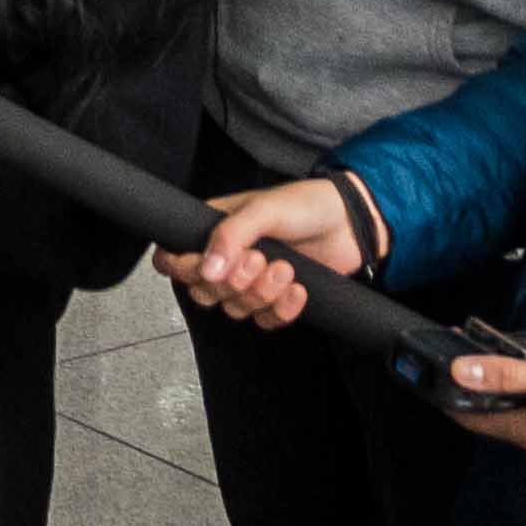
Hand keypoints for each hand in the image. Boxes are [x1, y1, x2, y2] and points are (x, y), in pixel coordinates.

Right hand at [163, 174, 365, 328]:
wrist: (352, 223)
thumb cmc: (305, 205)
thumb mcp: (263, 209)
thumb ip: (229, 236)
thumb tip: (206, 268)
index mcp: (212, 230)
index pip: (173, 260)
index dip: (183, 270)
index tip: (206, 268)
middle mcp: (227, 257)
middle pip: (204, 291)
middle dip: (234, 282)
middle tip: (259, 260)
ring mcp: (251, 281)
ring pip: (234, 308)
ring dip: (261, 293)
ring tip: (286, 269)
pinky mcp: (275, 299)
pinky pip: (264, 320)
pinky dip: (281, 310)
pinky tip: (298, 290)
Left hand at [444, 346, 525, 461]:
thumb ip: (509, 374)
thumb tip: (459, 373)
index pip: (475, 422)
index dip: (450, 397)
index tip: (431, 371)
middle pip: (496, 419)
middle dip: (475, 389)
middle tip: (460, 350)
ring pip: (519, 416)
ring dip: (502, 390)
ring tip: (490, 354)